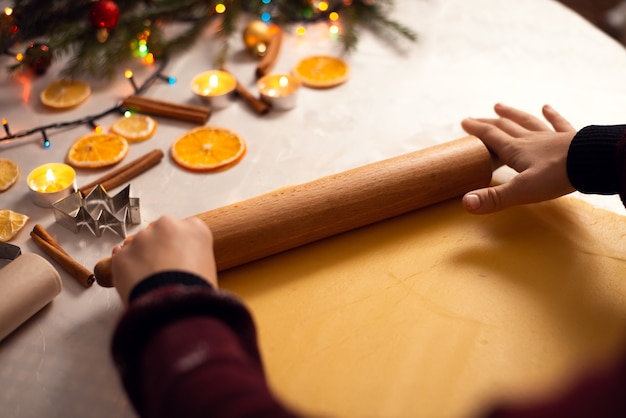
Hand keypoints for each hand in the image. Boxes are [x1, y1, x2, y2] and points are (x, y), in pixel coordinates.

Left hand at [111, 216, 217, 304]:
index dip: (181, 246)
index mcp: (194, 228)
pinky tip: (136, 282)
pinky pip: (122, 258)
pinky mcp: (122, 254)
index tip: (180, 257)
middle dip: (160, 247)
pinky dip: (126, 268)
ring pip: (139, 243)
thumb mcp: (207, 267)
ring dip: (142, 257)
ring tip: (150, 280)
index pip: (186, 229)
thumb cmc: (195, 291)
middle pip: (160, 232)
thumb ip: (195, 255)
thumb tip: (184, 261)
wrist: (175, 309)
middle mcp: (167, 226)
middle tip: (164, 269)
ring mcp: (142, 239)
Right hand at [461, 103, 576, 213]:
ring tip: (501, 106)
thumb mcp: (520, 191)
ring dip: (512, 114)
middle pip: (505, 127)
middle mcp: (530, 140)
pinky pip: (558, 123)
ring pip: (527, 121)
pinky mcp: (570, 137)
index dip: (476, 130)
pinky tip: (547, 107)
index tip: (464, 122)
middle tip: (475, 118)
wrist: (591, 163)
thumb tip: (466, 202)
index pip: (491, 137)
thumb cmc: (556, 177)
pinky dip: (551, 115)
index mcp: (515, 150)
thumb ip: (493, 198)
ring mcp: (550, 136)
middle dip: (488, 123)